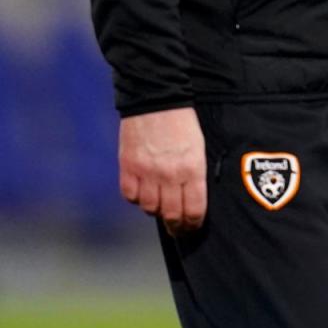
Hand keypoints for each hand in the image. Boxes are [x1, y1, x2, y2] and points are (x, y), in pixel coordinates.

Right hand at [118, 106, 207, 234]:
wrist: (157, 98)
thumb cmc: (183, 121)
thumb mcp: (198, 146)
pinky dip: (136, 198)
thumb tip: (191, 199)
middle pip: (172, 214)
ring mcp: (147, 172)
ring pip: (149, 208)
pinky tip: (142, 192)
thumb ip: (194, 173)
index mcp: (193, 167)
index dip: (193, 224)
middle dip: (176, 226)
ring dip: (156, 210)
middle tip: (177, 229)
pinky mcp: (128, 167)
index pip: (194, 209)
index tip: (192, 227)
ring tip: (160, 205)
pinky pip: (130, 196)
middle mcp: (170, 174)